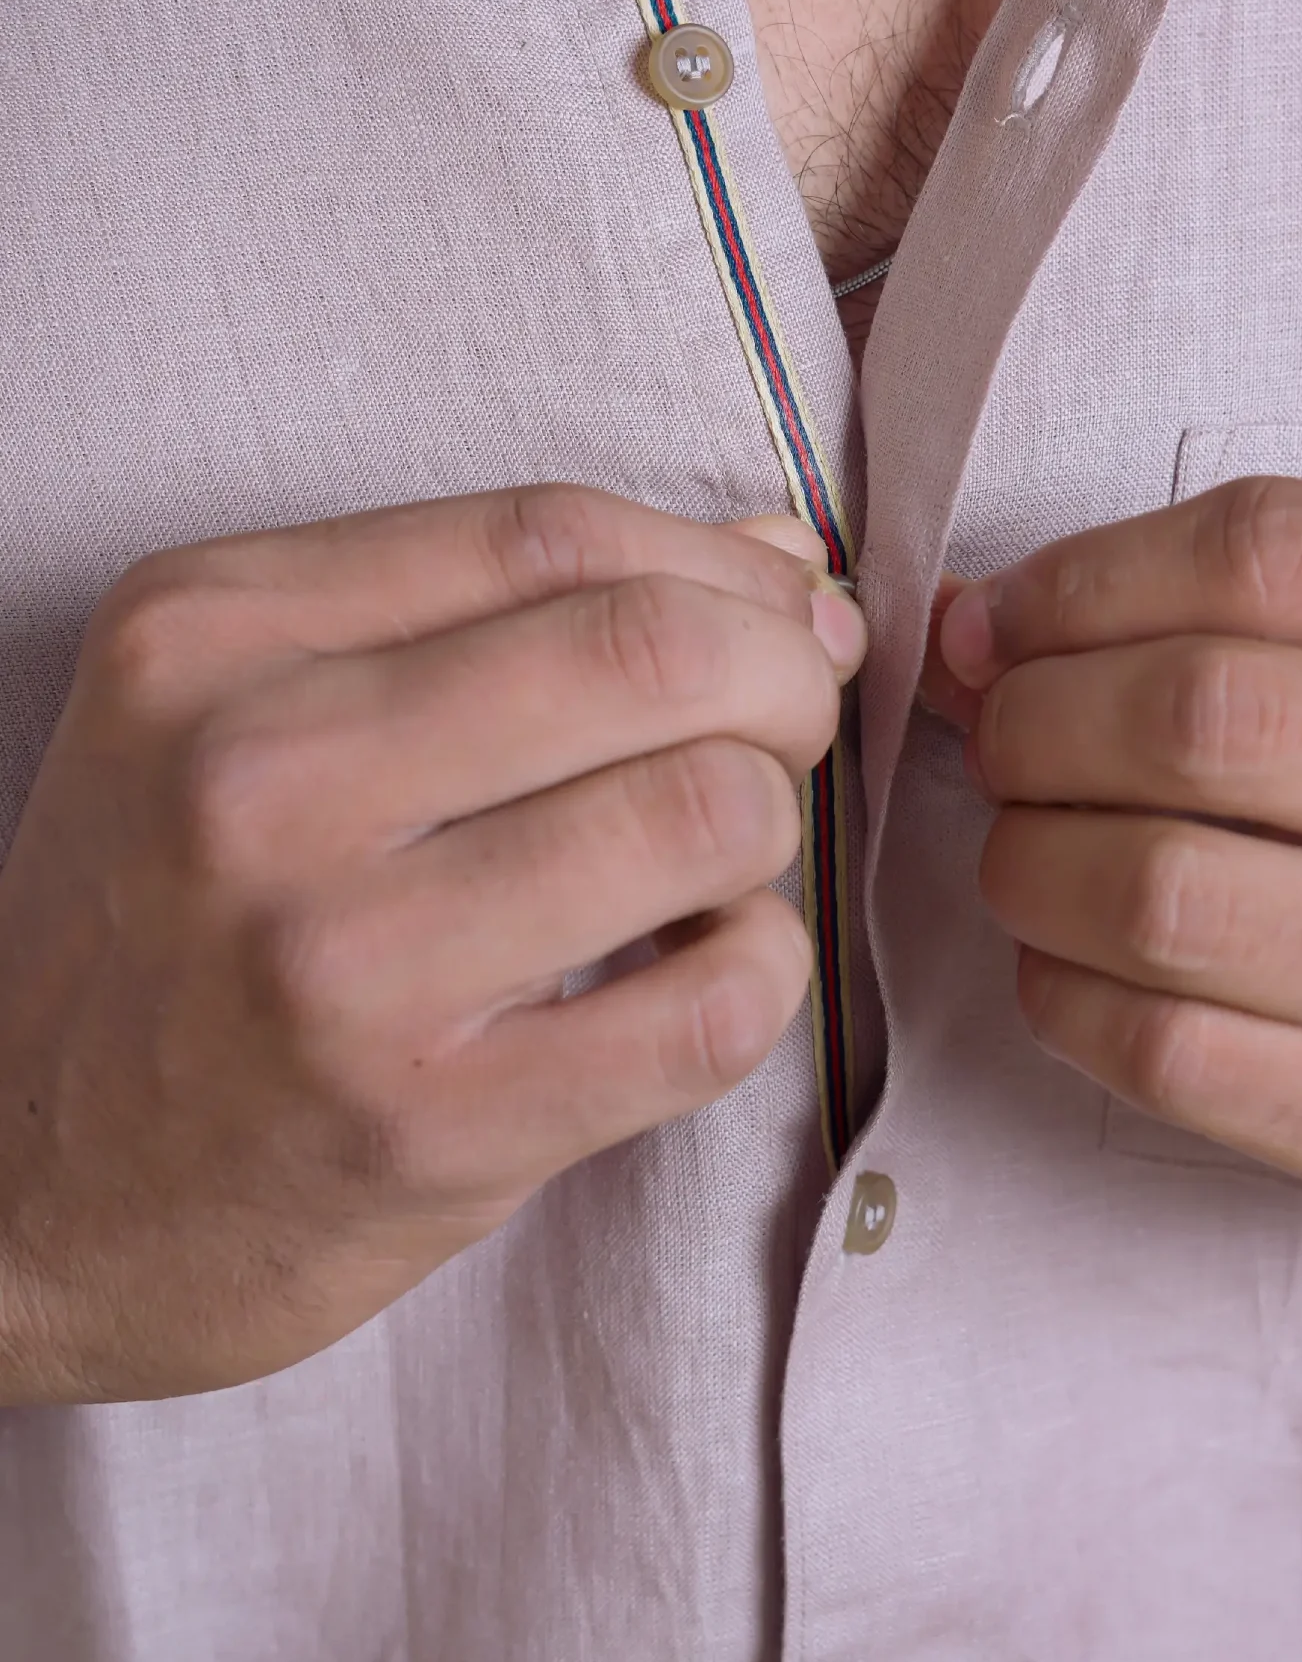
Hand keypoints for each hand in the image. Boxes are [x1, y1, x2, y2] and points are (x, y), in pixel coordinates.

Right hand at [0, 488, 863, 1402]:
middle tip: (788, 724)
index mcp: (211, 635)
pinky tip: (709, 967)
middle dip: (782, 675)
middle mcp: (259, 777)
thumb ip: (485, 609)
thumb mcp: (235, 711)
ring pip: (702, 814)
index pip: (552, 533)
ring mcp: (338, 962)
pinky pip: (708, 1007)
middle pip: (648, 652)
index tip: (780, 604)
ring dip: (768, 827)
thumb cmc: (154, 932)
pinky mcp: (421, 1127)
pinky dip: (763, 969)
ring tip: (721, 861)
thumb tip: (763, 549)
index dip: (718, 564)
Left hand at [933, 477, 1301, 1288]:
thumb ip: (1263, 609)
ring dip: (1031, 861)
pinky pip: (1172, 1055)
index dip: (1091, 579)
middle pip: (1211, 717)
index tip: (1011, 618)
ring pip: (1166, 895)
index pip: (1284, 554)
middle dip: (1039, 718)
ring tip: (1029, 853)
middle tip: (1003, 737)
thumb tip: (978, 620)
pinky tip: (1073, 967)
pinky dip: (1064, 997)